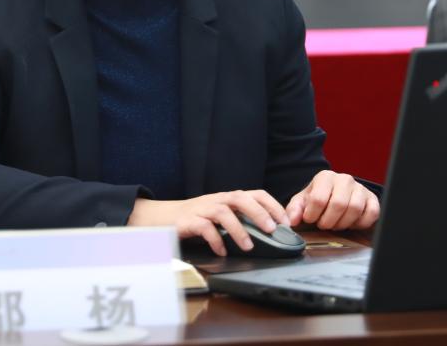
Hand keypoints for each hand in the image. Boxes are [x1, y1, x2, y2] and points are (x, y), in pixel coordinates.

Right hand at [128, 190, 290, 256]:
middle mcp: (216, 200)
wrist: (161, 218)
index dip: (272, 205)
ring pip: (223, 212)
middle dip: (259, 212)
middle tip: (271, 229)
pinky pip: (204, 228)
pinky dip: (215, 240)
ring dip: (238, 229)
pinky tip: (221, 251)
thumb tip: (269, 232)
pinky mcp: (187, 221)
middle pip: (241, 198)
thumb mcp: (220, 216)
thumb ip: (239, 219)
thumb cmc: (195, 219)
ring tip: (248, 246)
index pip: (255, 194)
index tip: (285, 222)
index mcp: (227, 198)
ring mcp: (201, 209)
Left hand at [286, 170, 379, 230]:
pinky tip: (350, 223)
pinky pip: (371, 213)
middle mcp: (344, 179)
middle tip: (323, 224)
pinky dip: (360, 223)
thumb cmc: (319, 198)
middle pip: (338, 204)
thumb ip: (294, 210)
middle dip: (328, 221)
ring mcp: (360, 188)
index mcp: (325, 177)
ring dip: (343, 223)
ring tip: (335, 224)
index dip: (313, 215)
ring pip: (355, 209)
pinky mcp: (372, 199)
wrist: (336, 195)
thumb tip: (292, 221)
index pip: (319, 198)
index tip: (310, 219)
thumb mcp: (303, 202)